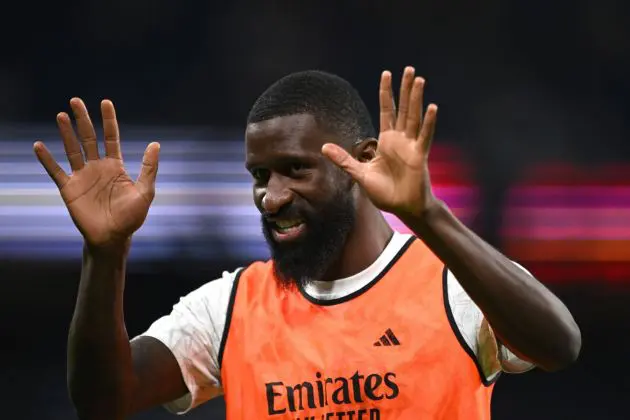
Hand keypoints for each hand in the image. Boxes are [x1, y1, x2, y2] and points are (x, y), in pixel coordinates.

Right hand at [33, 98, 159, 248]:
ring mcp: (82, 177)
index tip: (105, 103)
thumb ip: (149, 168)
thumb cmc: (131, 218)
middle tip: (76, 100)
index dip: (109, 120)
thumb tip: (156, 144)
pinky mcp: (69, 189)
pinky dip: (47, 159)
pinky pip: (56, 171)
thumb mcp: (145, 192)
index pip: (111, 137)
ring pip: (72, 149)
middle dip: (83, 120)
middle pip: (89, 138)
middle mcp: (97, 167)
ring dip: (66, 133)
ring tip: (61, 115)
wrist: (112, 238)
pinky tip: (39, 145)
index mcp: (116, 166)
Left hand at [322, 66, 437, 218]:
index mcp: (386, 141)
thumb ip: (344, 160)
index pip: (387, 111)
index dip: (386, 93)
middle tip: (408, 69)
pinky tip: (431, 107)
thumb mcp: (359, 174)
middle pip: (402, 108)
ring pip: (414, 117)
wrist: (402, 208)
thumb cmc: (384, 193)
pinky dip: (428, 122)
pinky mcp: (420, 156)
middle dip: (404, 89)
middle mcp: (400, 140)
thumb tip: (323, 147)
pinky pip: (424, 136)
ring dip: (416, 98)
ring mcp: (411, 146)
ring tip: (418, 80)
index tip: (386, 74)